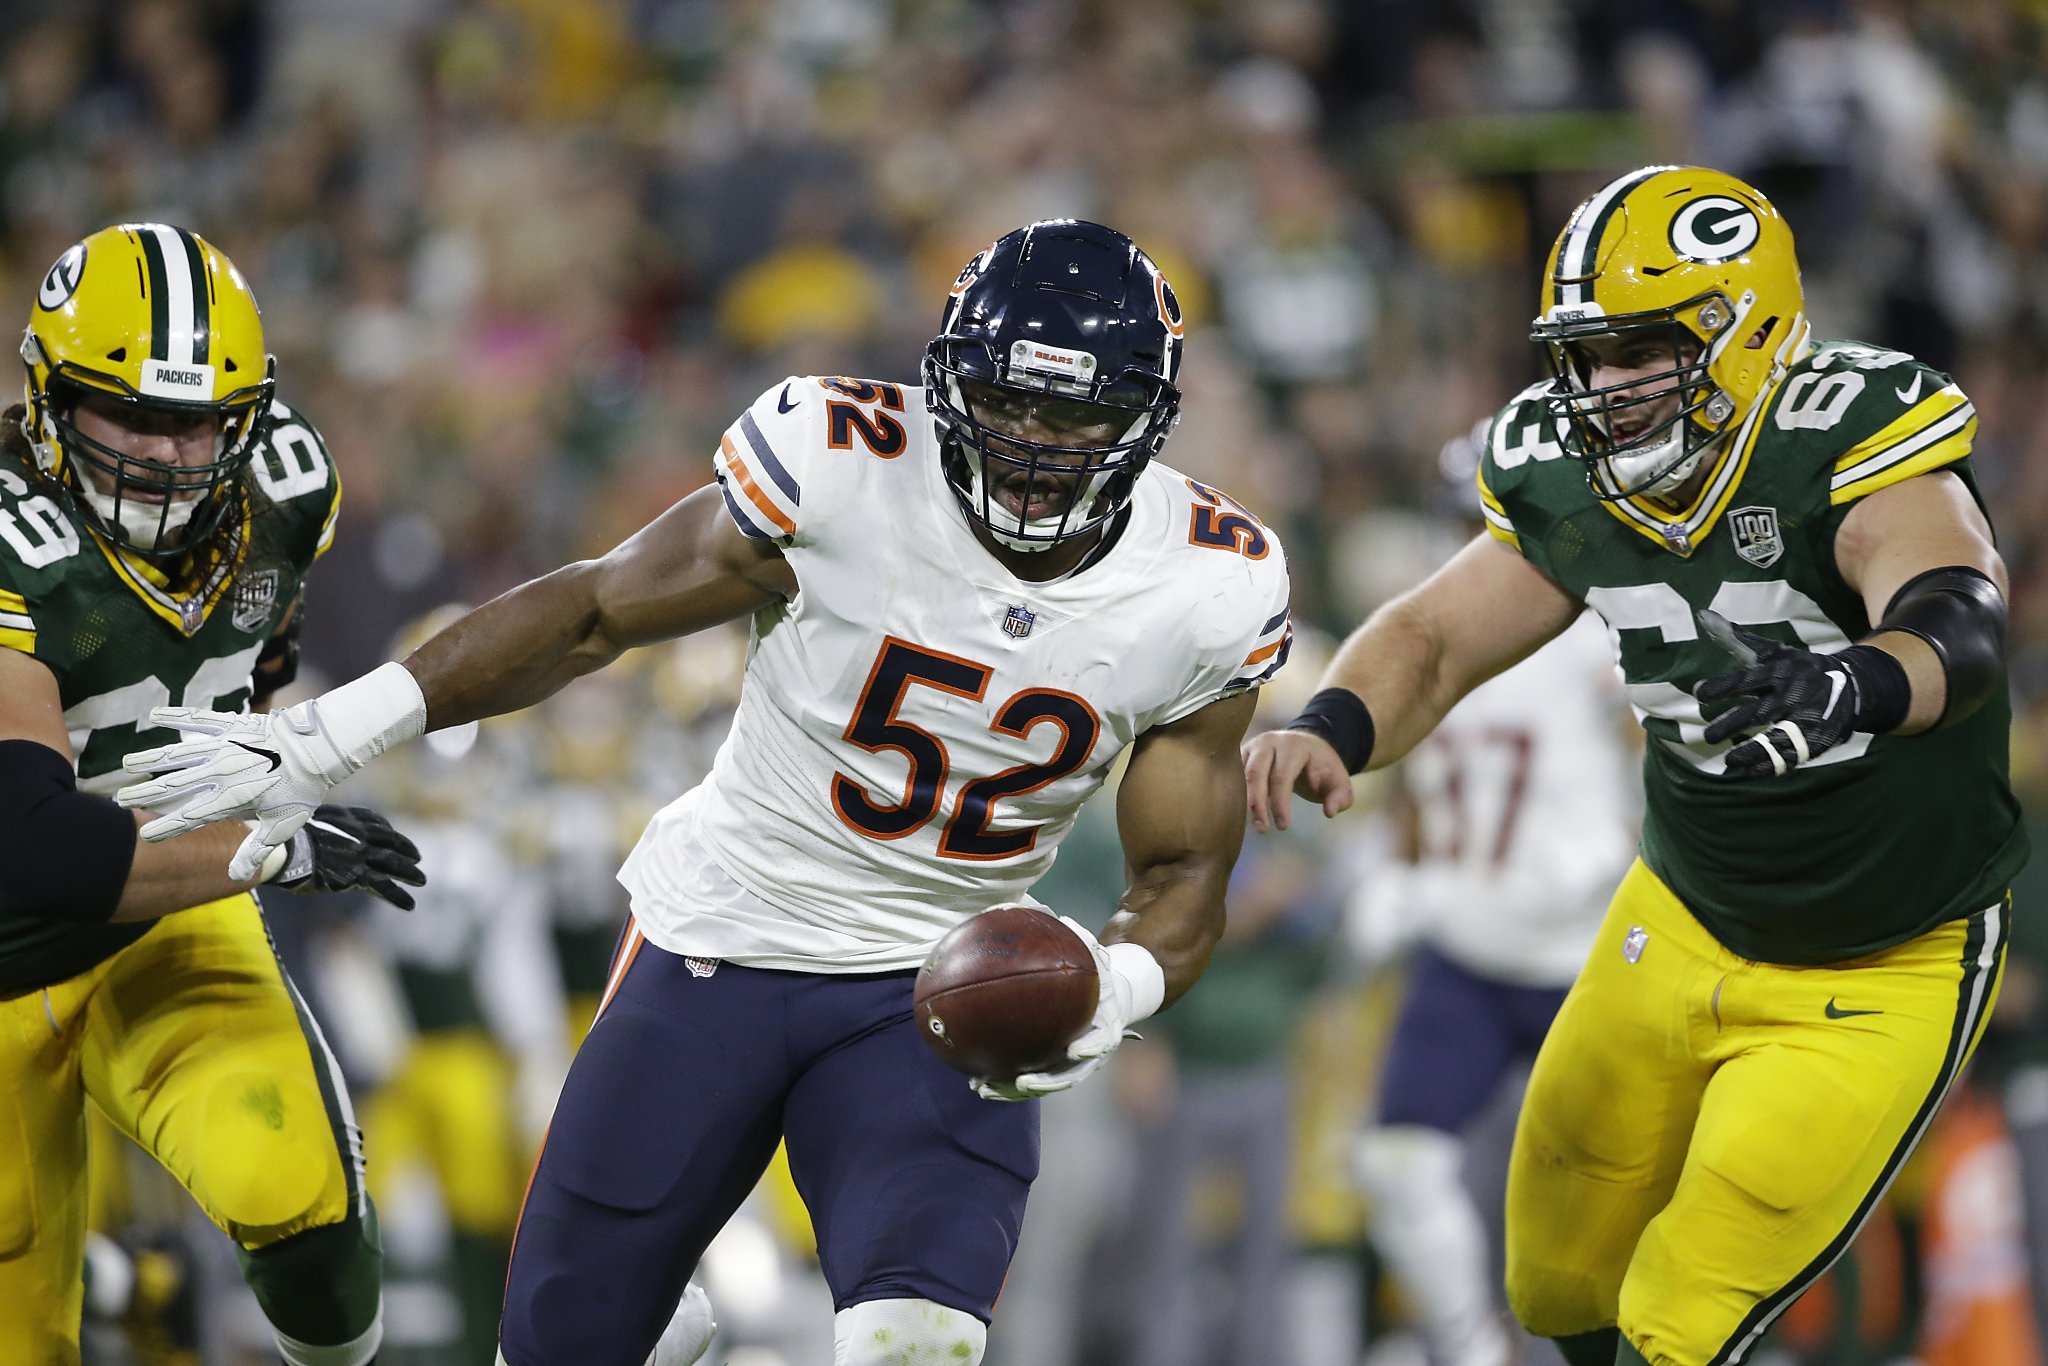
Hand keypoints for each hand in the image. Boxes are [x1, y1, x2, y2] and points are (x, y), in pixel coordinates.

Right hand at [117, 701, 360, 879]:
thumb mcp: (283, 825)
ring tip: (127, 763)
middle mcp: (222, 772)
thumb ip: (255, 849)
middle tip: (119, 800)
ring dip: (151, 759)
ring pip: (179, 753)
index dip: (166, 828)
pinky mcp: (232, 725)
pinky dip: (176, 716)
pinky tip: (155, 715)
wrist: (321, 747)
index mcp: (232, 799)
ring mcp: (225, 746)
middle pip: (175, 785)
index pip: (191, 818)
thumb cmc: (303, 789)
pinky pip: (199, 718)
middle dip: (144, 794)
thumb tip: (235, 878)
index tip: (143, 836)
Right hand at [267, 805, 425, 909]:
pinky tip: (410, 905)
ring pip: (393, 864)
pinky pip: (384, 887)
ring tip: (422, 881)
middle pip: (390, 842)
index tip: (394, 837)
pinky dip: (399, 896)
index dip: (388, 831)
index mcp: (347, 818)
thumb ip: (322, 827)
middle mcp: (359, 834)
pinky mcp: (357, 875)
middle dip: (406, 850)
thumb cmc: (286, 839)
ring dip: (409, 873)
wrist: (285, 851)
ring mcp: (361, 854)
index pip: (375, 822)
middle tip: (417, 859)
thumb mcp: (306, 822)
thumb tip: (317, 834)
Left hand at [974, 916, 1151, 1100]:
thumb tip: (1050, 910)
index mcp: (1104, 1027)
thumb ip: (1077, 936)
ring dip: (1015, 1091)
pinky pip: (1028, 1078)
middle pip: (1069, 1075)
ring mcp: (1071, 1065)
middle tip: (1022, 1082)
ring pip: (1043, 1084)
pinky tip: (977, 1082)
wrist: (1111, 996)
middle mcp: (1089, 1052)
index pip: (1101, 1042)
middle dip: (1045, 1083)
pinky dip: (1004, 1083)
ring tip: (985, 1089)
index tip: (1075, 1051)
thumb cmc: (1097, 972)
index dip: (1090, 1050)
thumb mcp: (1094, 952)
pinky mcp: (1053, 1068)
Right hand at [1242, 728, 1353, 832]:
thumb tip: (1329, 812)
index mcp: (1294, 746)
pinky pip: (1234, 773)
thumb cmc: (1321, 768)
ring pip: (1241, 773)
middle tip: (1262, 829)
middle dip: (1257, 804)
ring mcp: (1253, 745)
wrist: (1308, 745)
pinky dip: (1236, 793)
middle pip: (1255, 773)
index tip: (1283, 827)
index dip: (1280, 804)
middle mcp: (1269, 741)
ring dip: (1244, 801)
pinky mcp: (1242, 753)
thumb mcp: (1339, 781)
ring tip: (1253, 824)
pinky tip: (1241, 813)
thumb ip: (1340, 797)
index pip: (1281, 776)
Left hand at [1694, 610, 1864, 777]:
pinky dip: (1771, 765)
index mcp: (1780, 672)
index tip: (1699, 693)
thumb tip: (1705, 616)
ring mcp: (1806, 719)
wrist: (1851, 686)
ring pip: (1776, 738)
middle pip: (1759, 713)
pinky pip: (1793, 756)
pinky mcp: (1817, 740)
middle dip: (1731, 725)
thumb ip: (1738, 640)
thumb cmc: (1800, 669)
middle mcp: (1792, 695)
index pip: (1747, 678)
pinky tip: (1750, 770)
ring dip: (1751, 751)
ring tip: (1729, 760)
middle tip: (1708, 735)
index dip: (1723, 686)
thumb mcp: (1774, 652)